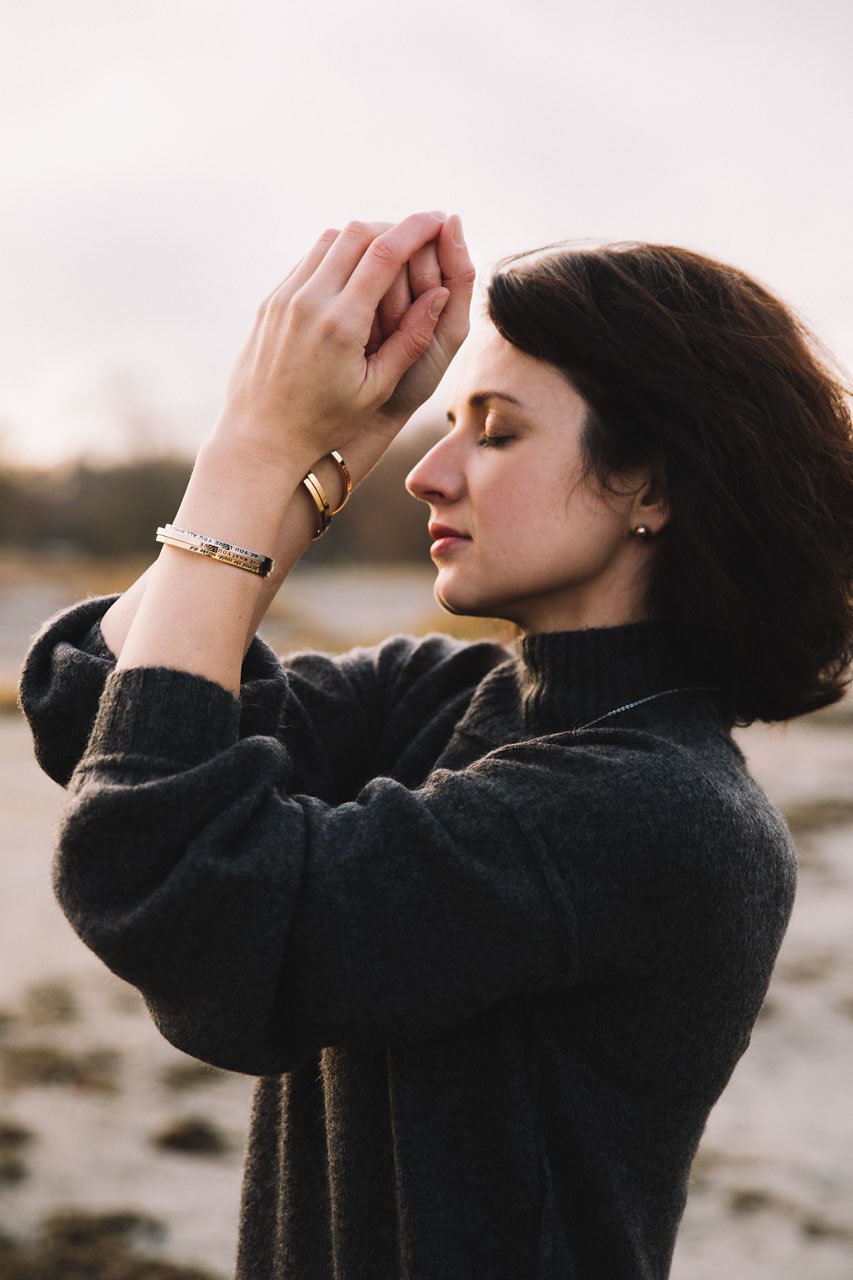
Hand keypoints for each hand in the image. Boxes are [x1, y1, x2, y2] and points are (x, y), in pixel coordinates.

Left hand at [209, 211, 475, 474]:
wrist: (262, 438)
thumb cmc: (326, 422)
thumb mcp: (377, 389)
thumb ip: (411, 339)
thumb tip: (440, 294)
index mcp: (341, 324)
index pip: (386, 252)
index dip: (418, 229)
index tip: (440, 219)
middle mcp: (308, 302)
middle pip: (357, 233)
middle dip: (393, 226)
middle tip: (419, 234)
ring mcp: (284, 298)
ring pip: (329, 240)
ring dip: (363, 237)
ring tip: (388, 253)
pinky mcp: (270, 302)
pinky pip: (308, 260)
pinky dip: (336, 255)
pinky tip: (353, 274)